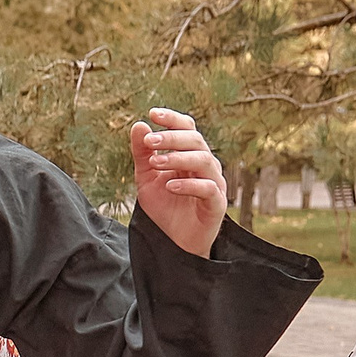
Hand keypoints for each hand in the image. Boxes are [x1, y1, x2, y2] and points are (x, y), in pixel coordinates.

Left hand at [129, 109, 225, 257]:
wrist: (174, 243)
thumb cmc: (165, 208)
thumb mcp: (146, 179)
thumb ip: (142, 155)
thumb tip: (138, 125)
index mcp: (190, 155)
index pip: (187, 129)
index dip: (173, 119)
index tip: (153, 113)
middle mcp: (205, 165)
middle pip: (195, 141)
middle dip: (171, 138)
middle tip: (149, 140)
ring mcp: (214, 183)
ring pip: (204, 161)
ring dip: (178, 158)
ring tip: (156, 162)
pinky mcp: (216, 204)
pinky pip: (208, 188)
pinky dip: (189, 185)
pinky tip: (170, 186)